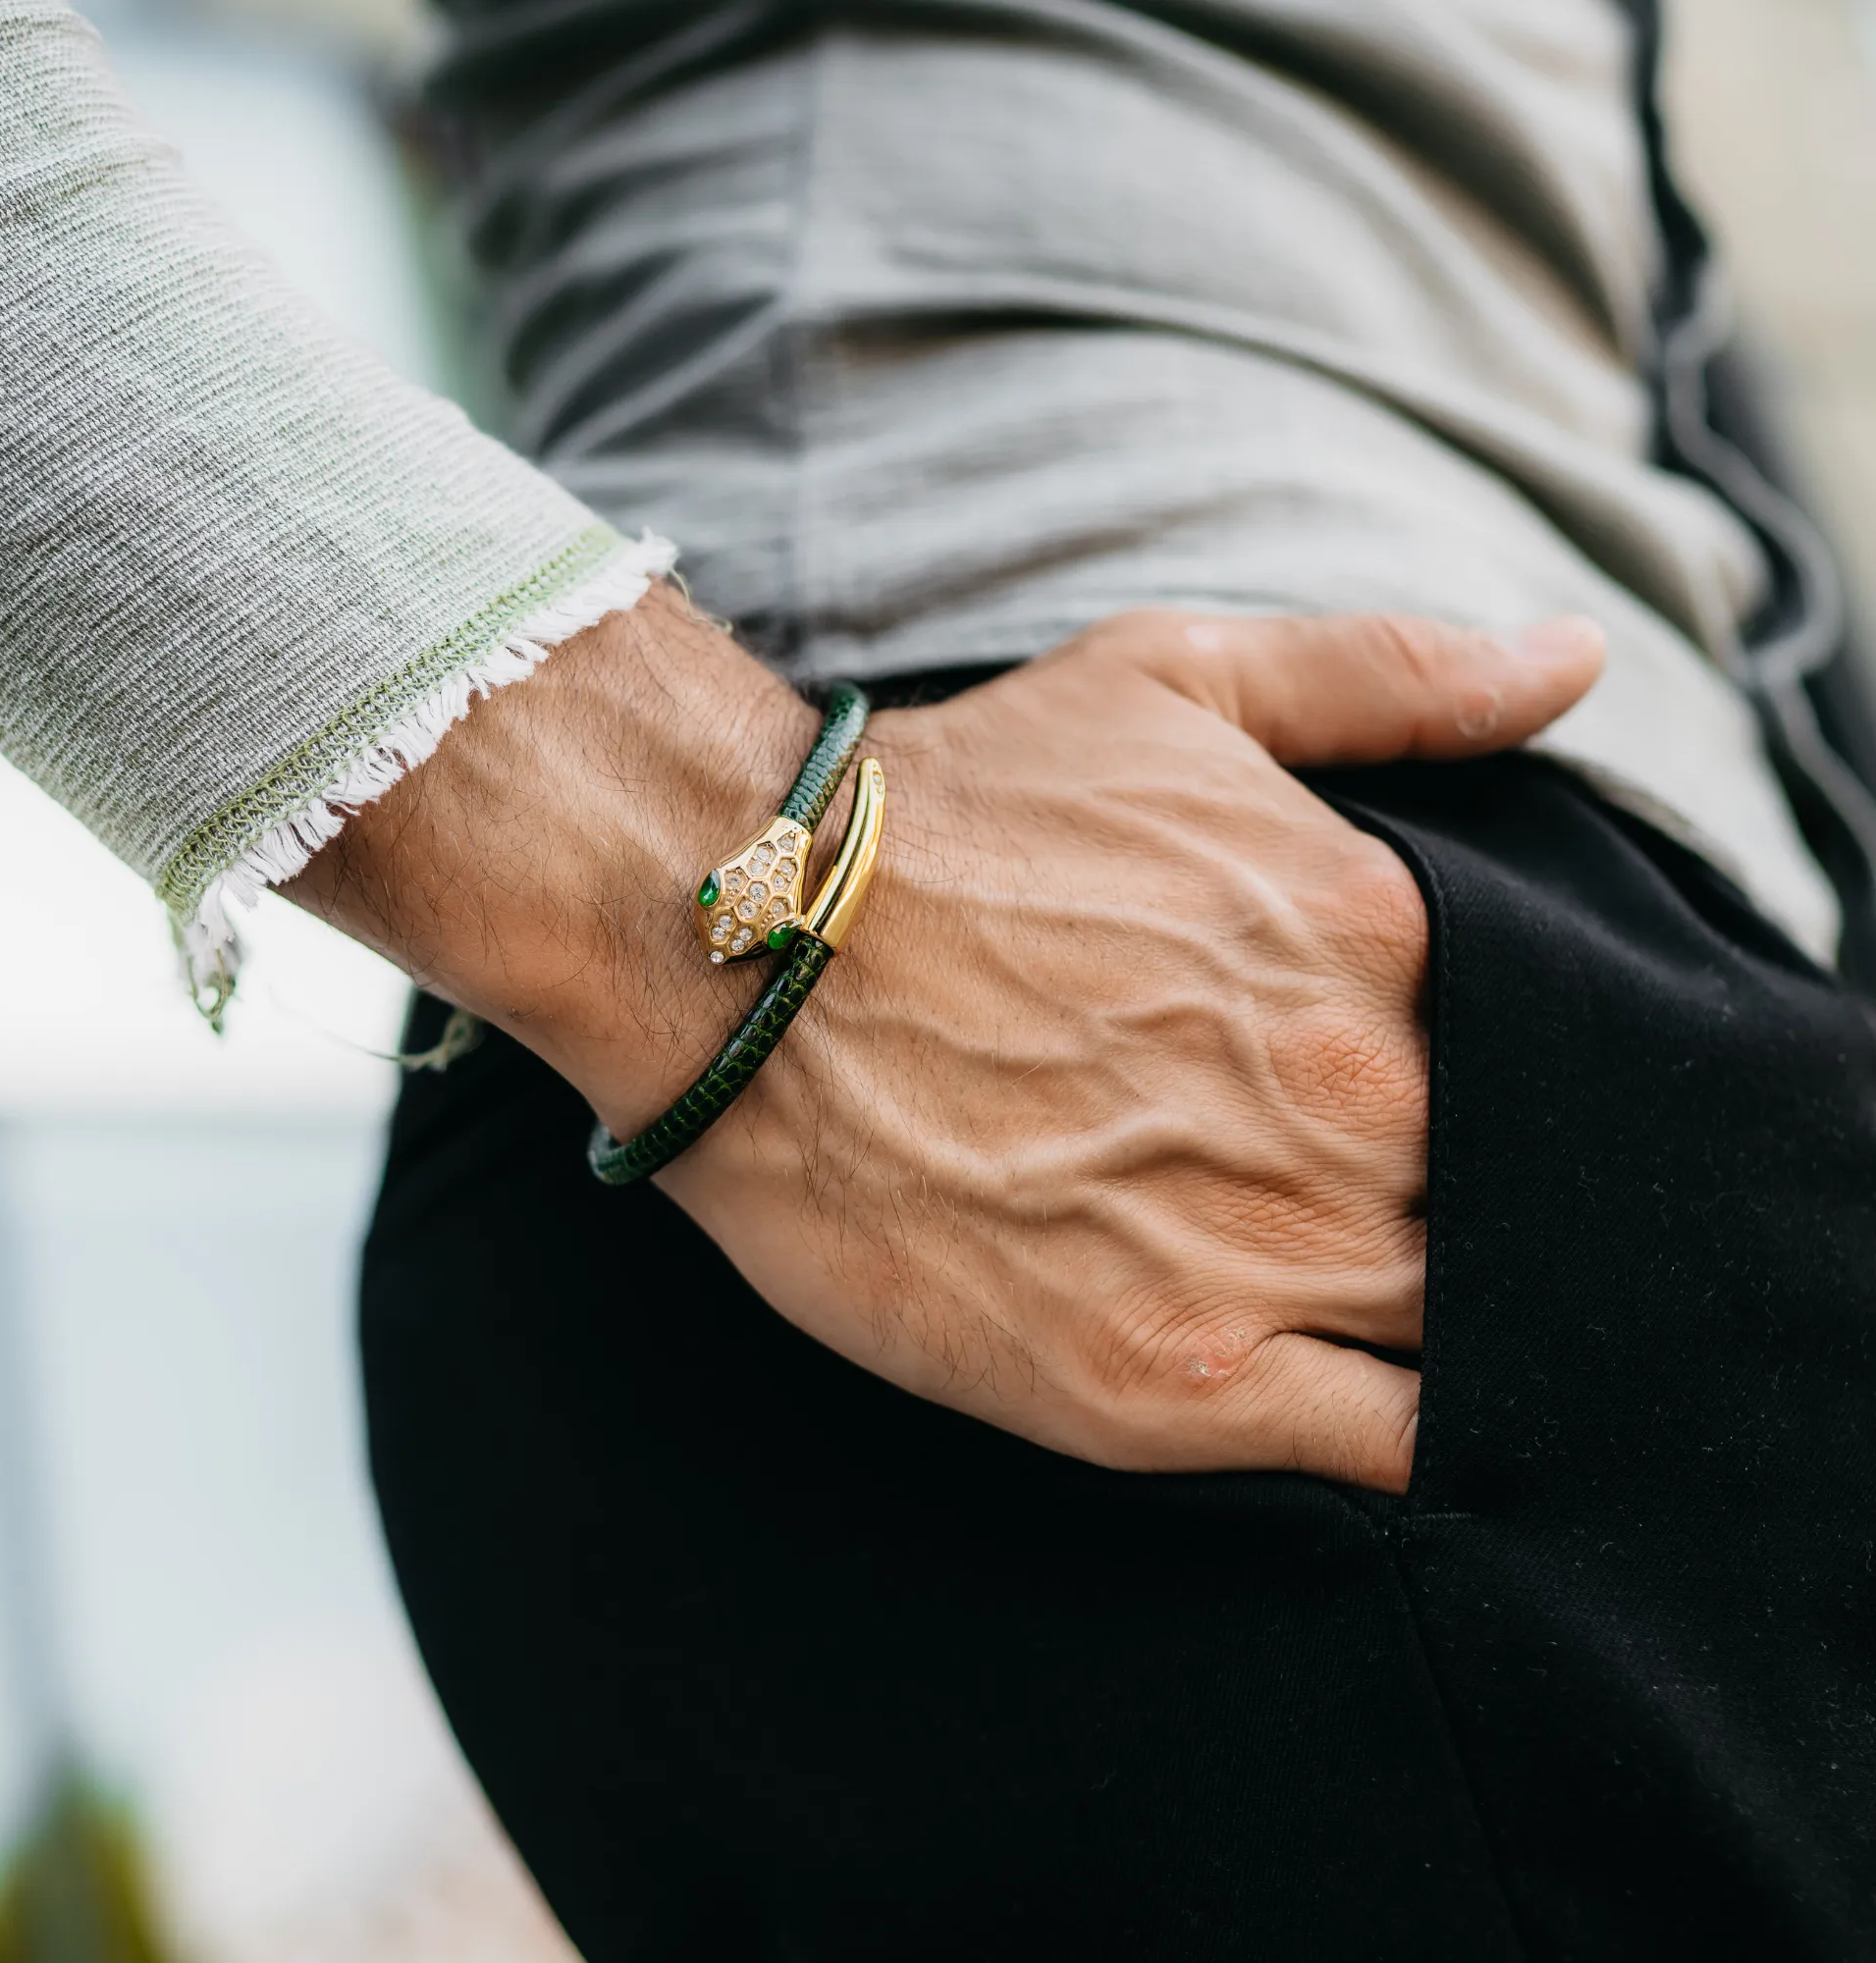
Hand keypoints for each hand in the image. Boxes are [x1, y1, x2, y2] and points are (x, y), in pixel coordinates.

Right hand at [289, 592, 1600, 1490]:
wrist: (738, 948)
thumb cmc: (954, 809)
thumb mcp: (1173, 681)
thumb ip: (1389, 679)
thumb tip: (1577, 661)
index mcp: (1377, 936)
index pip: (1547, 1058)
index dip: (1509, 1086)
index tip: (1436, 1095)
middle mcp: (1347, 1101)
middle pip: (1510, 1202)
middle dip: (1477, 1204)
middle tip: (1385, 1194)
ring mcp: (1266, 1251)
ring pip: (1463, 1328)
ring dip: (1449, 1319)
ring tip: (1357, 1289)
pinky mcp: (1168, 1382)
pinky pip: (1387, 1449)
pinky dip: (1406, 1435)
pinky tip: (1352, 1390)